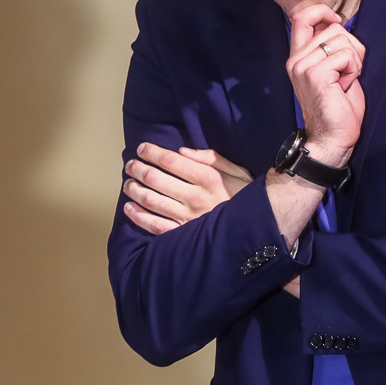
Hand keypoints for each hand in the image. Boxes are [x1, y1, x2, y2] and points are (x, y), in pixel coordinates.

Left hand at [122, 143, 252, 234]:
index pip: (170, 160)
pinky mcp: (183, 235)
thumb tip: (182, 151)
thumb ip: (212, 159)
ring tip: (128, 183)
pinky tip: (130, 207)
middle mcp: (195, 197)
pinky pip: (154, 225)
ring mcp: (188, 218)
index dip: (151, 152)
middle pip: (155, 178)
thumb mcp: (238, 172)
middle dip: (138, 168)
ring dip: (134, 189)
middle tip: (131, 165)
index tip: (142, 148)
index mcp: (209, 179)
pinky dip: (138, 215)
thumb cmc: (246, 198)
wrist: (257, 229)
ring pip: (151, 200)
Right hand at [287, 3, 366, 166]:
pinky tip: (345, 86)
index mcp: (298, 56)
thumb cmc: (338, 107)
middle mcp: (296, 59)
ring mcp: (303, 66)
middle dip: (352, 46)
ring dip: (355, 60)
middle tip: (348, 72)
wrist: (333, 138)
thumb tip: (340, 25)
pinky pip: (347, 56)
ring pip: (342, 40)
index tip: (338, 22)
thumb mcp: (334, 70)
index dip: (323, 12)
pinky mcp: (315, 74)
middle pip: (334, 28)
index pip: (301, 17)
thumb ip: (331, 48)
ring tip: (345, 80)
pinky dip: (354, 70)